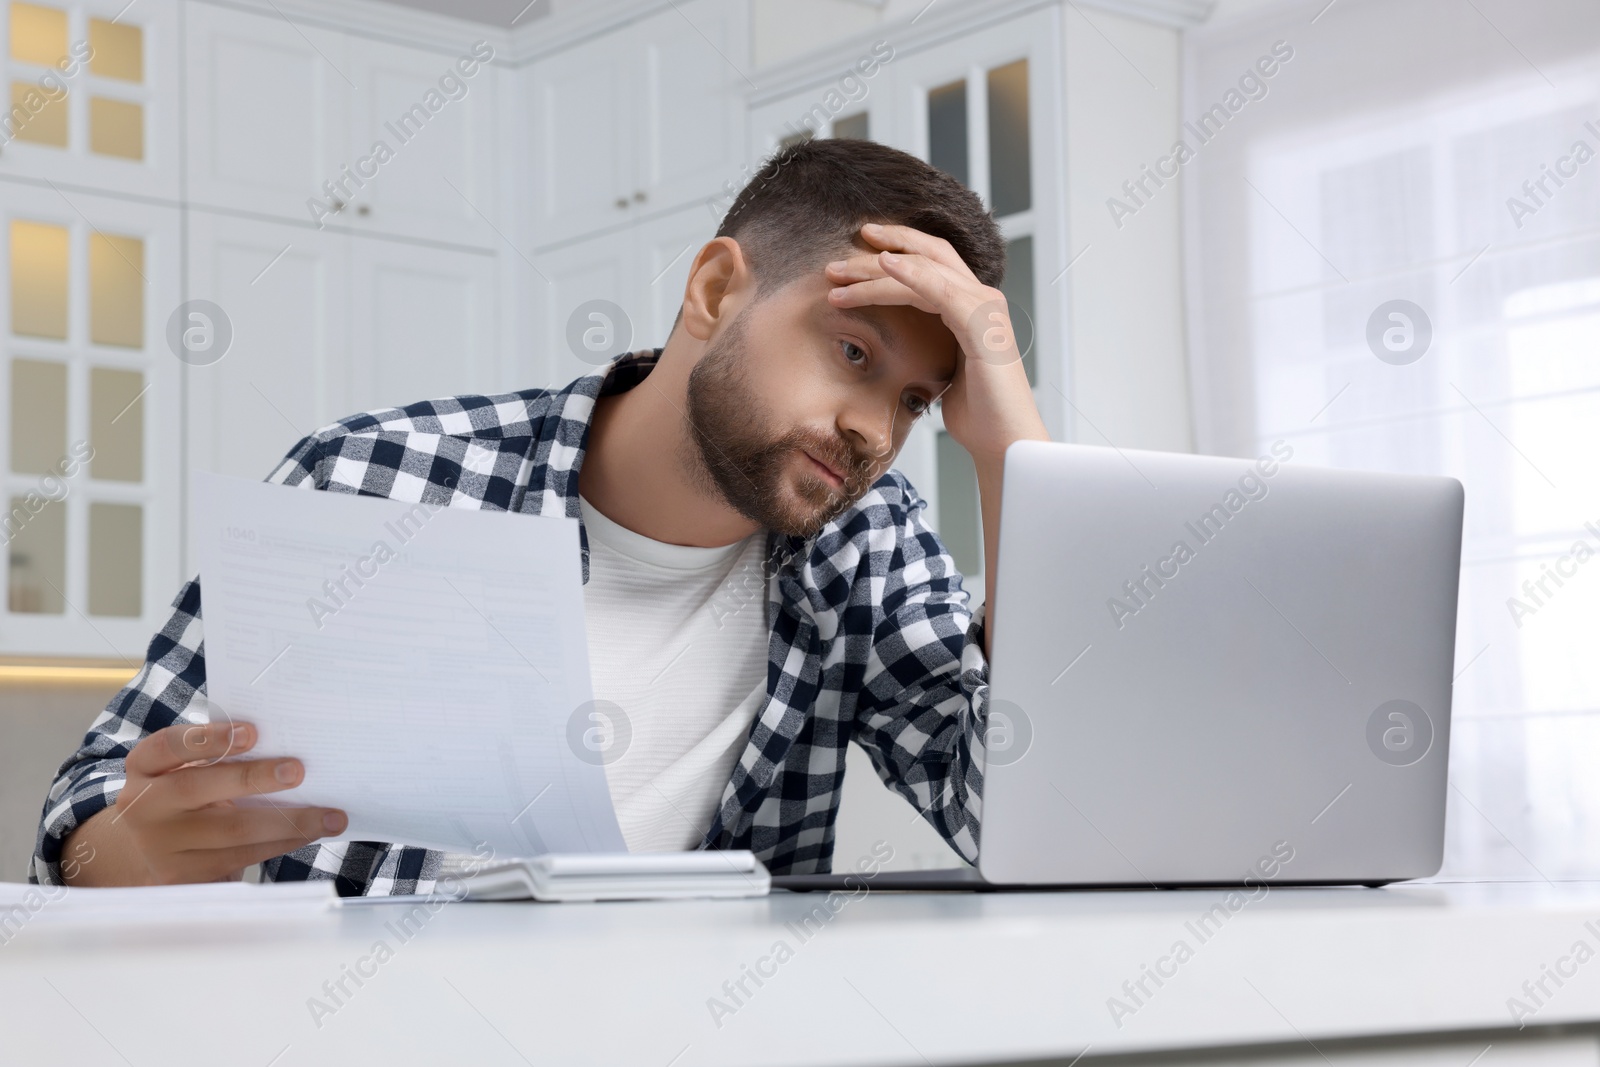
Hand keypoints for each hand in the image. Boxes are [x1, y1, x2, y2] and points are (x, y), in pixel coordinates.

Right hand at [63, 720, 346, 885]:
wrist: (144, 853)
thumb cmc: (182, 796)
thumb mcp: (184, 771)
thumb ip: (217, 758)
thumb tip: (285, 745)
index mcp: (144, 768)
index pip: (167, 746)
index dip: (208, 739)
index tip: (253, 732)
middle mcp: (143, 807)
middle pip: (196, 788)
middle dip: (252, 779)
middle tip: (298, 770)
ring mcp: (160, 847)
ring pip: (230, 832)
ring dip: (287, 823)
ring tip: (330, 816)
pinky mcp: (183, 877)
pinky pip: (241, 859)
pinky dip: (281, 844)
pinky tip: (309, 834)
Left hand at [824, 222, 1047, 461]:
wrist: (1004, 442)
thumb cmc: (978, 415)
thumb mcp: (943, 371)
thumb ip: (930, 347)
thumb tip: (901, 347)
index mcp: (971, 307)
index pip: (931, 263)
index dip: (895, 250)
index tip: (856, 251)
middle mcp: (981, 299)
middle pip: (928, 254)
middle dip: (882, 246)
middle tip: (837, 258)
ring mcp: (984, 308)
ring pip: (924, 270)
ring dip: (876, 270)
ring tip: (839, 274)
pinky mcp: (980, 324)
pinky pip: (939, 289)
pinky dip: (910, 275)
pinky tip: (884, 265)